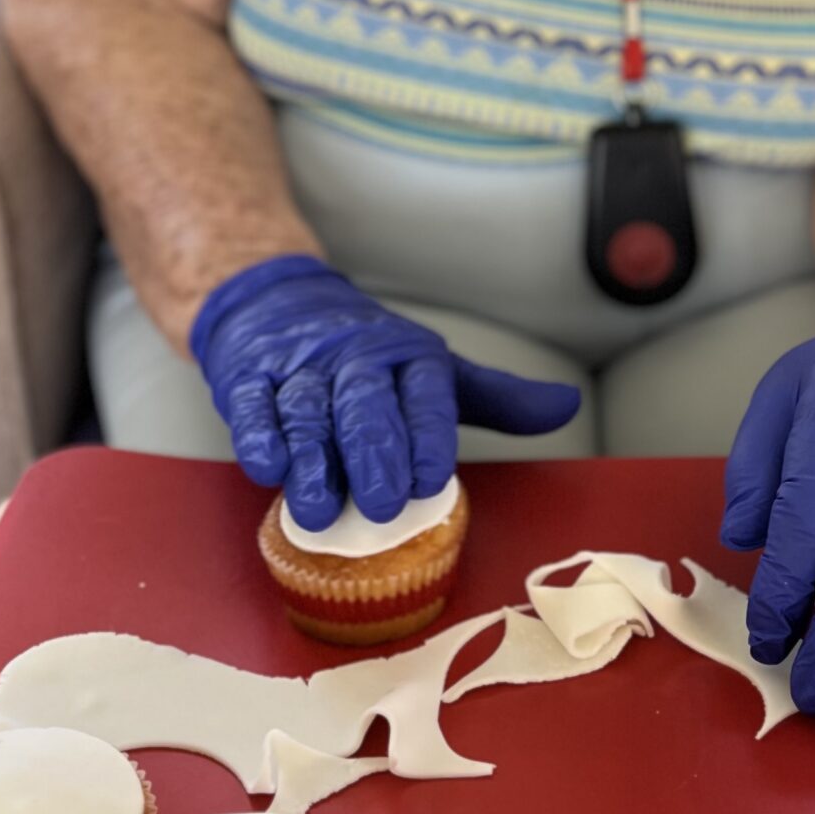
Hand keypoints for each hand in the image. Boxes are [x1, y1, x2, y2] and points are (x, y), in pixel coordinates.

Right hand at [190, 255, 580, 529]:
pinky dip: (258, 434)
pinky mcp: (249, 376)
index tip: (431, 480)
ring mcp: (299, 368)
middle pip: (366, 404)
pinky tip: (267, 467)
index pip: (424, 393)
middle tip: (382, 504)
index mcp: (408, 357)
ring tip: (320, 510)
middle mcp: (354, 359)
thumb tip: (566, 405)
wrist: (278, 303)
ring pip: (307, 412)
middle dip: (374, 454)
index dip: (428, 435)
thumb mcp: (435, 370)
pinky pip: (253, 405)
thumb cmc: (369, 359)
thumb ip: (496, 397)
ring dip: (313, 461)